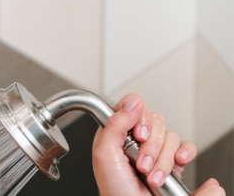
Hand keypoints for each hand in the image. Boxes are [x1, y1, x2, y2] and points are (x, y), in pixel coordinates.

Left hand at [92, 94, 224, 195]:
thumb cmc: (115, 189)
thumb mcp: (104, 155)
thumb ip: (114, 125)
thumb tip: (132, 103)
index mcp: (116, 132)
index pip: (132, 105)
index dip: (139, 117)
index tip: (138, 135)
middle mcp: (136, 138)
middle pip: (155, 121)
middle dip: (151, 147)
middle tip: (141, 165)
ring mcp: (156, 149)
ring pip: (171, 137)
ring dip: (163, 160)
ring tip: (151, 177)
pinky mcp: (172, 161)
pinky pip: (186, 147)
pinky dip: (184, 154)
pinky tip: (178, 163)